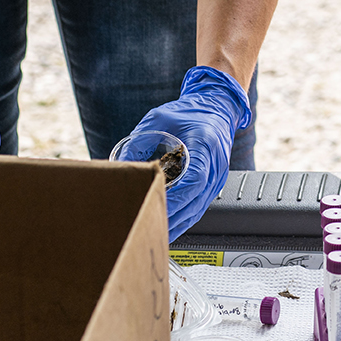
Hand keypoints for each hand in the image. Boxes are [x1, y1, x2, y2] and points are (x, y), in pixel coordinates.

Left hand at [129, 66, 251, 241]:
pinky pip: (200, 206)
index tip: (156, 207)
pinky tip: (169, 225)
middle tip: (147, 227)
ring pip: (198, 208)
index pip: (195, 179)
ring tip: (154, 232)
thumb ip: (140, 139)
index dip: (176, 199)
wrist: (216, 107)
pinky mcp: (215, 183)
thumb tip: (121, 163)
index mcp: (206, 144)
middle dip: (172, 217)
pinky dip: (184, 218)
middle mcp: (216, 163)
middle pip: (196, 201)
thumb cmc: (191, 112)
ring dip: (177, 223)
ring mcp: (219, 175)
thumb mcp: (161, 117)